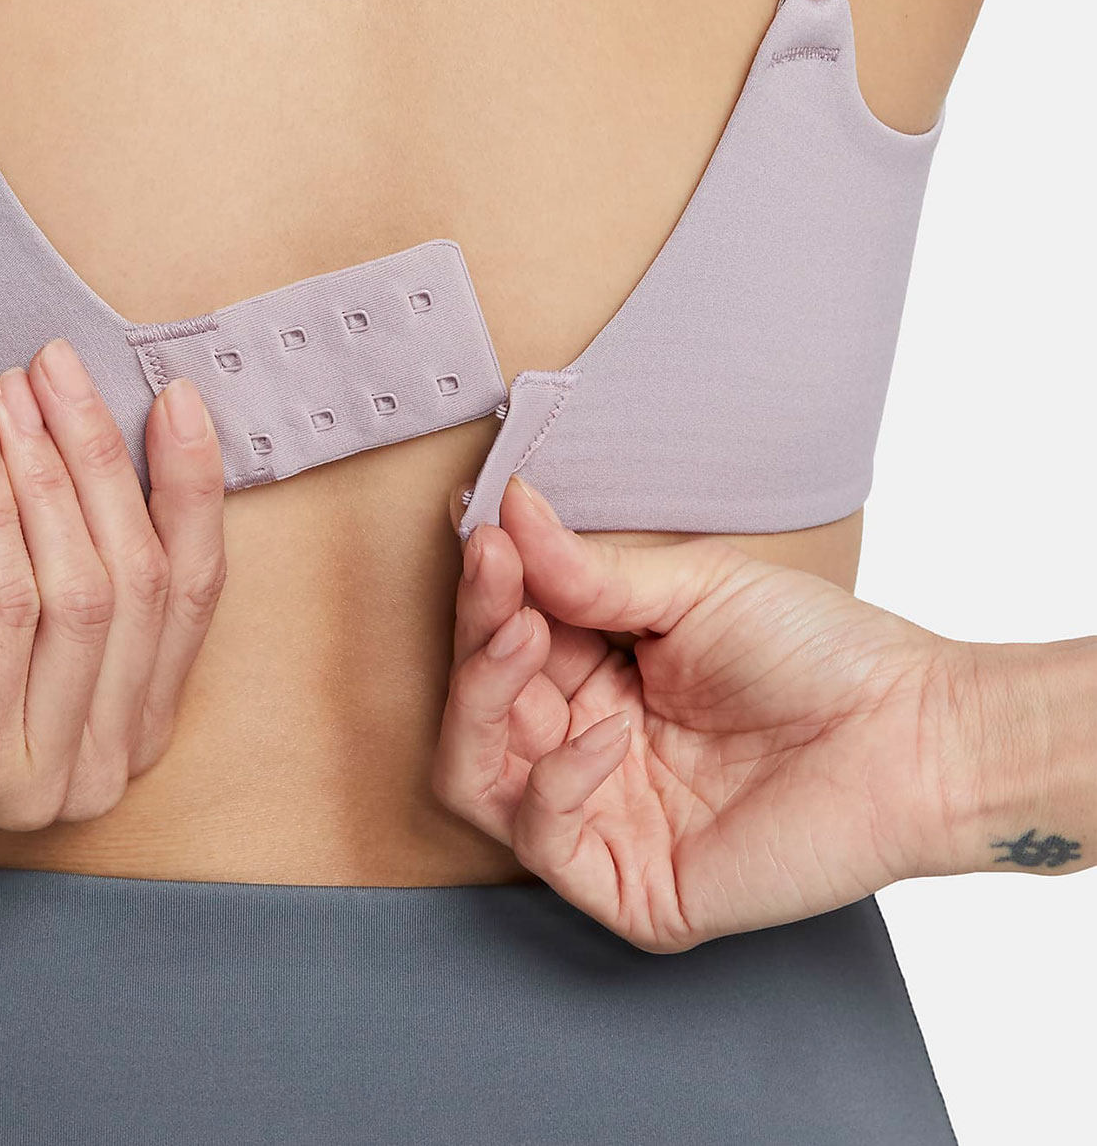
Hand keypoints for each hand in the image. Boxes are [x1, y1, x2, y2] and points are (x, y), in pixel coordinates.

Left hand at [0, 337, 226, 829]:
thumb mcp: (34, 549)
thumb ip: (107, 519)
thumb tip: (176, 415)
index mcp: (134, 728)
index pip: (196, 593)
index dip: (193, 488)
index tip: (177, 395)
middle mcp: (100, 773)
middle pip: (143, 587)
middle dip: (105, 460)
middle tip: (64, 369)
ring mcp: (39, 780)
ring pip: (84, 593)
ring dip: (50, 473)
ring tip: (14, 394)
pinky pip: (11, 604)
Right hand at [433, 475, 961, 950]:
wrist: (913, 731)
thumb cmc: (816, 652)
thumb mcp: (693, 589)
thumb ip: (589, 569)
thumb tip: (507, 507)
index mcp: (597, 676)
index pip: (501, 641)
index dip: (485, 592)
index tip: (487, 536)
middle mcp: (587, 747)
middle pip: (478, 708)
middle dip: (477, 637)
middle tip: (499, 577)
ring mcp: (605, 818)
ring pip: (477, 777)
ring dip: (482, 701)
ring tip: (521, 636)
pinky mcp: (633, 884)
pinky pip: (545, 842)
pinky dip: (555, 783)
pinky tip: (606, 731)